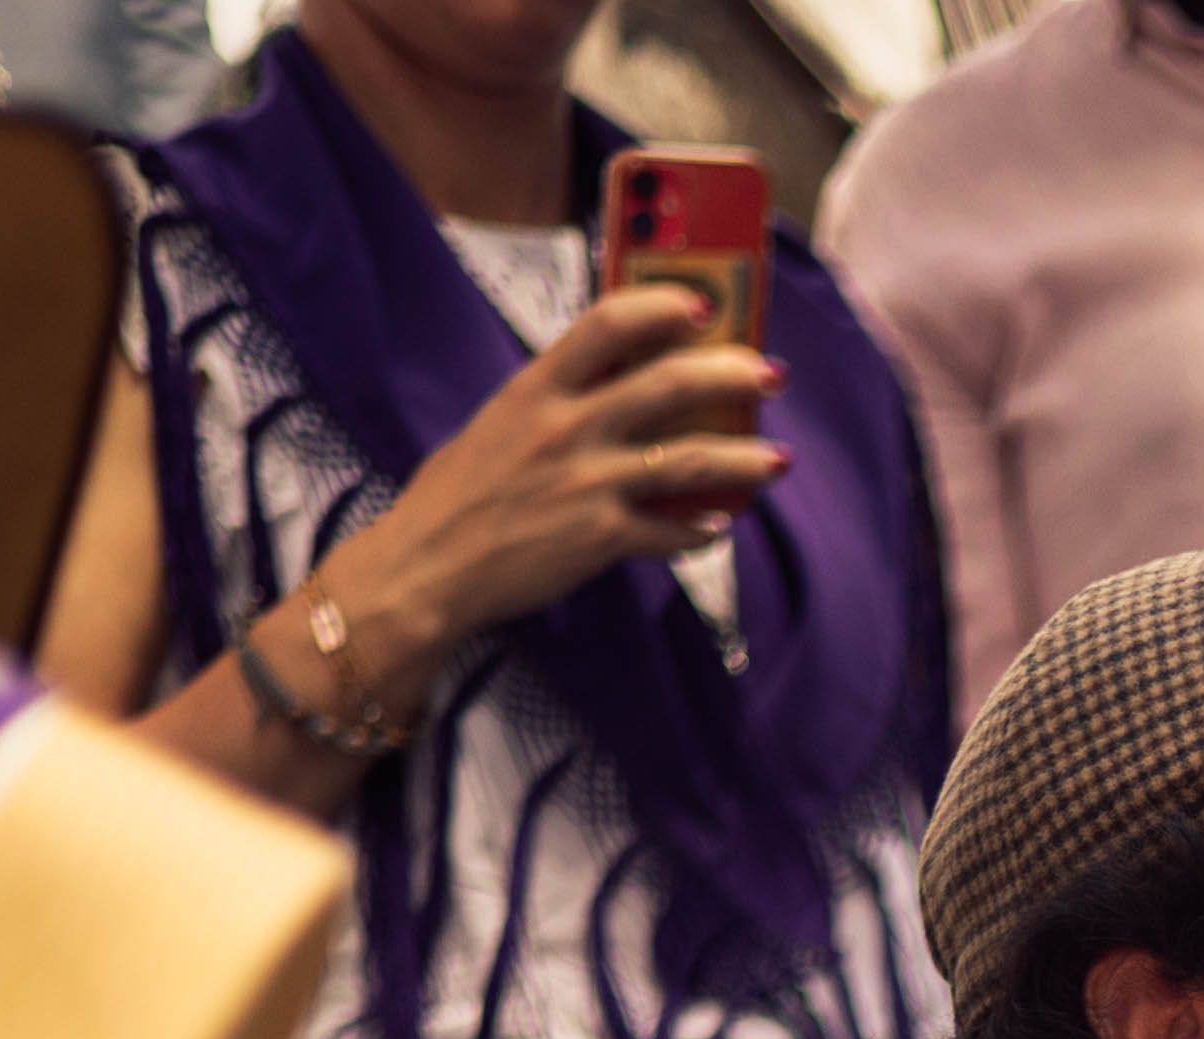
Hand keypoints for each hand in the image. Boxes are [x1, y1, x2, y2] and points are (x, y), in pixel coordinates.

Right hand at [326, 284, 792, 694]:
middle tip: (769, 374)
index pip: (607, 322)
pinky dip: (701, 528)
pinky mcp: (599, 538)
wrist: (425, 569)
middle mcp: (565, 428)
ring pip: (689, 458)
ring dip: (743, 459)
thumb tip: (616, 380)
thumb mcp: (499, 424)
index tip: (702, 304)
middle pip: (669, 384)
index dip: (663, 305)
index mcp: (535, 388)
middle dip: (732, 374)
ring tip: (778, 459)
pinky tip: (720, 524)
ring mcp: (586, 483)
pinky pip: (671, 529)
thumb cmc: (457, 496)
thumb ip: (555, 399)